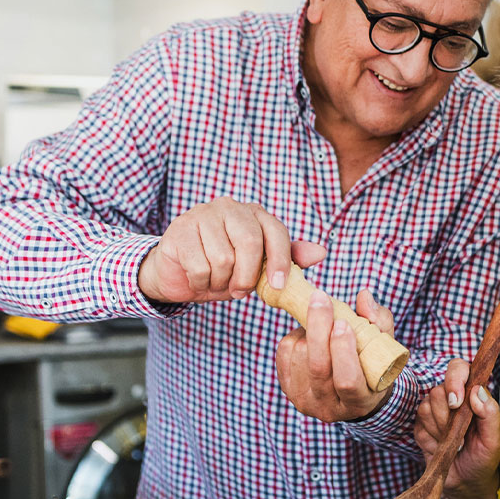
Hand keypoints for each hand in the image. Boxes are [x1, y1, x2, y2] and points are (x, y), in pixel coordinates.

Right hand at [138, 197, 325, 303]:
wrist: (179, 273)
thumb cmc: (224, 269)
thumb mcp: (258, 268)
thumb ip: (287, 259)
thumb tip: (320, 252)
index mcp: (254, 214)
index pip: (275, 232)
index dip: (280, 260)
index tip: (278, 285)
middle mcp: (230, 207)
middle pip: (250, 243)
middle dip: (247, 276)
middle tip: (240, 291)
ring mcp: (203, 215)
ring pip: (223, 259)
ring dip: (220, 282)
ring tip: (215, 281)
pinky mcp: (180, 229)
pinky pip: (200, 266)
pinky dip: (201, 282)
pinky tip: (198, 279)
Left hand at [275, 289, 394, 421]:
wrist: (351, 391)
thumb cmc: (372, 365)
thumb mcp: (384, 347)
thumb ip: (379, 322)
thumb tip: (364, 297)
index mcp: (359, 402)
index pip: (347, 381)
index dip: (343, 351)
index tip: (343, 323)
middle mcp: (329, 408)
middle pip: (318, 367)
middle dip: (319, 329)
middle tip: (321, 299)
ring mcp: (305, 400)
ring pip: (300, 356)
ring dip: (309, 330)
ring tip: (324, 323)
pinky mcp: (288, 388)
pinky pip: (285, 353)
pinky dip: (295, 335)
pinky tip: (309, 334)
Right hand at [414, 358, 499, 497]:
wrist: (468, 483)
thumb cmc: (484, 458)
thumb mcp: (494, 438)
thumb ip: (490, 412)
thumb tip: (477, 391)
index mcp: (471, 394)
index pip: (458, 368)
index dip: (454, 379)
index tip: (457, 402)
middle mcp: (452, 398)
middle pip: (438, 390)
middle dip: (447, 416)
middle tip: (459, 434)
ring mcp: (434, 413)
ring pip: (425, 407)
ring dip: (440, 430)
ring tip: (452, 442)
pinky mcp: (421, 428)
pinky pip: (419, 426)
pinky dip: (431, 440)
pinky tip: (441, 448)